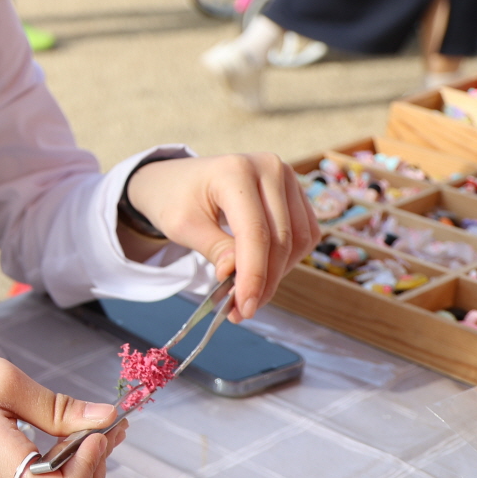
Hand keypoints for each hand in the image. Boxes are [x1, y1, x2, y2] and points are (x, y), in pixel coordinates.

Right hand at [0, 345, 125, 477]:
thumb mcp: (2, 378)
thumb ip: (57, 407)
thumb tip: (108, 420)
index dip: (92, 467)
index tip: (98, 430)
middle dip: (94, 463)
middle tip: (104, 422)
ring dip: (77, 465)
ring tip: (82, 425)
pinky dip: (55, 470)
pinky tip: (54, 440)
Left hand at [122, 153, 318, 319]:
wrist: (174, 179)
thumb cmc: (173, 198)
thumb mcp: (183, 226)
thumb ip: (214, 249)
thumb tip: (237, 278)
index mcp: (235, 171)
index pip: (255, 233)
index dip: (254, 275)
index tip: (246, 307)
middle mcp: (268, 167)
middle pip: (281, 238)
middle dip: (265, 281)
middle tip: (244, 309)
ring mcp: (285, 176)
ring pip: (298, 239)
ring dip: (278, 273)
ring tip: (249, 293)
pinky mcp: (293, 191)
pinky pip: (303, 233)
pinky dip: (287, 259)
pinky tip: (263, 271)